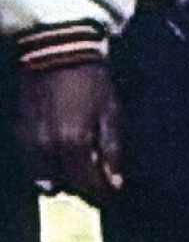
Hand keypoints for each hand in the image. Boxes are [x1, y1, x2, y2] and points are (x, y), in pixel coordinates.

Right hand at [17, 61, 122, 204]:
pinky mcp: (19, 137)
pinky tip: (59, 146)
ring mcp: (29, 146)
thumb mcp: (110, 110)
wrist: (58, 50)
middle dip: (84, 181)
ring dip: (63, 174)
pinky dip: (46, 163)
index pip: (89, 185)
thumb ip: (112, 149)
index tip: (113, 189)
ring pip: (46, 179)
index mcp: (73, 145)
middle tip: (96, 168)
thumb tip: (115, 182)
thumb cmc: (91, 78)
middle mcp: (47, 151)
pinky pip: (32, 165)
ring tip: (77, 157)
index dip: (104, 191)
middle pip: (67, 185)